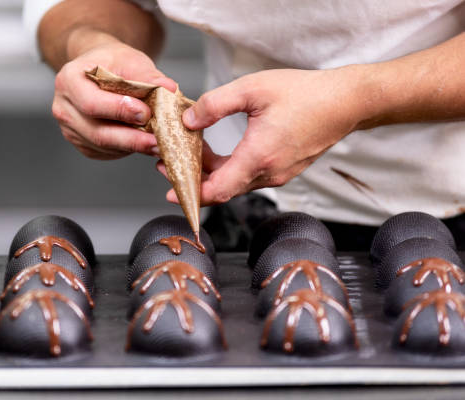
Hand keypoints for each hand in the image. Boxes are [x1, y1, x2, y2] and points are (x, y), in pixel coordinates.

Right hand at [52, 32, 176, 159]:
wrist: (98, 69)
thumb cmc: (112, 62)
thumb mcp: (130, 59)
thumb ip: (149, 76)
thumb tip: (170, 89)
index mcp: (69, 81)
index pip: (91, 103)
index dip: (119, 111)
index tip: (146, 113)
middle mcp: (64, 108)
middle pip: (97, 132)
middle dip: (131, 139)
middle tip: (158, 141)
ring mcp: (70, 129)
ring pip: (103, 146)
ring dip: (132, 147)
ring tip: (158, 144)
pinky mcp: (82, 144)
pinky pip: (106, 152)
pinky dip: (127, 149)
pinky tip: (143, 143)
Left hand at [158, 67, 363, 204]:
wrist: (345, 102)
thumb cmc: (304, 94)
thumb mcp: (253, 89)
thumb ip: (215, 104)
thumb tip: (188, 121)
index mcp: (259, 157)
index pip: (219, 190)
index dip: (191, 194)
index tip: (170, 193)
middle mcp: (270, 173)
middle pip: (223, 190)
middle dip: (194, 181)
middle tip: (170, 166)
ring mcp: (279, 175)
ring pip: (236, 183)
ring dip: (212, 174)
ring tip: (192, 154)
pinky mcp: (284, 171)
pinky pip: (250, 177)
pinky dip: (230, 170)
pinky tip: (219, 153)